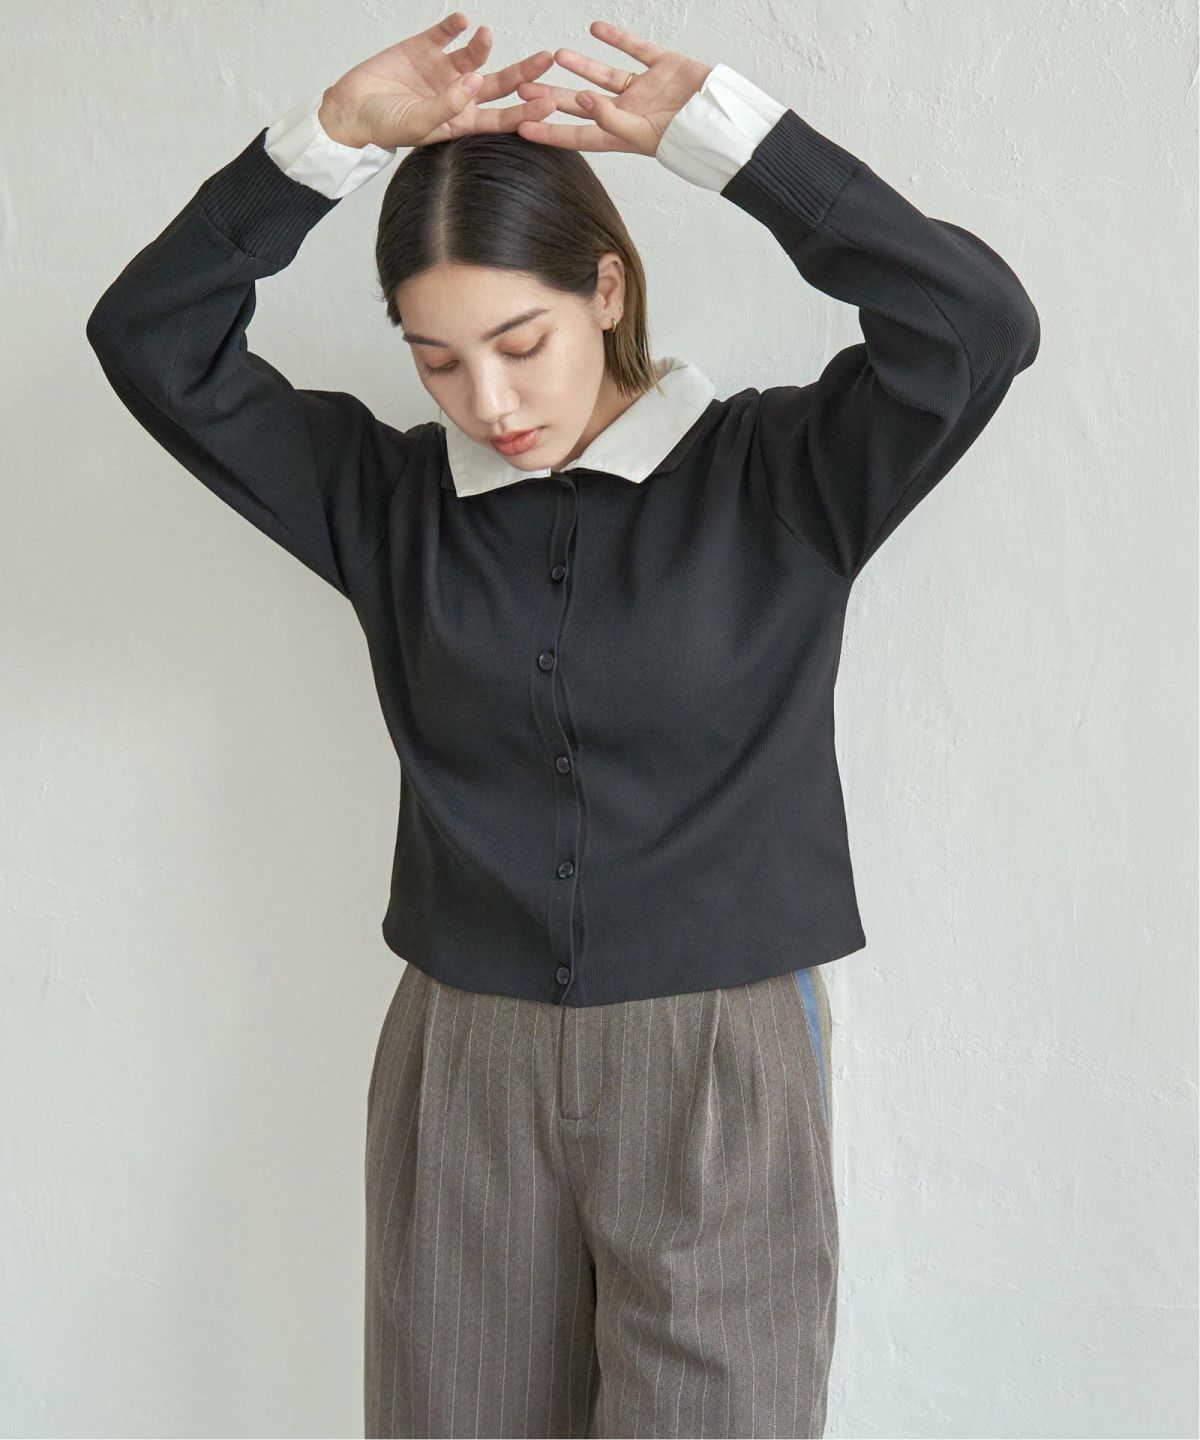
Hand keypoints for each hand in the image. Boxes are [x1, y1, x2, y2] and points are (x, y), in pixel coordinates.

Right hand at [319, 11, 557, 149]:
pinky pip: (445, 33)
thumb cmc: (385, 126)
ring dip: (482, 45)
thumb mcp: (418, 122)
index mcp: (462, 121)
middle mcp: (459, 96)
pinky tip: (461, 21)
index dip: (527, 111)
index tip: (550, 101)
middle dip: (524, 72)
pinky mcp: (424, 48)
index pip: (502, 118)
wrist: (351, 109)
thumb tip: (476, 81)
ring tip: (482, 34)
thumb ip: (448, 105)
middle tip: (548, 58)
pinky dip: (454, 26)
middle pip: (500, 84)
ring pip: (474, 56)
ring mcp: (443, 71)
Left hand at [512, 20, 711, 156]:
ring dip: (580, 66)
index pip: (577, 135)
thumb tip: (579, 100)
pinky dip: (617, 38)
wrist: (728, 121)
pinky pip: (636, 49)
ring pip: (605, 75)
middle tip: (524, 88)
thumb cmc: (688, 139)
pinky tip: (595, 29)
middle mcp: (629, 112)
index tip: (520, 127)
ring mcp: (646, 89)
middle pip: (582, 104)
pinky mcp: (664, 66)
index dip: (549, 132)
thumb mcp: (643, 135)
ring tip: (554, 55)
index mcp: (622, 135)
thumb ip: (610, 119)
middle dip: (553, 98)